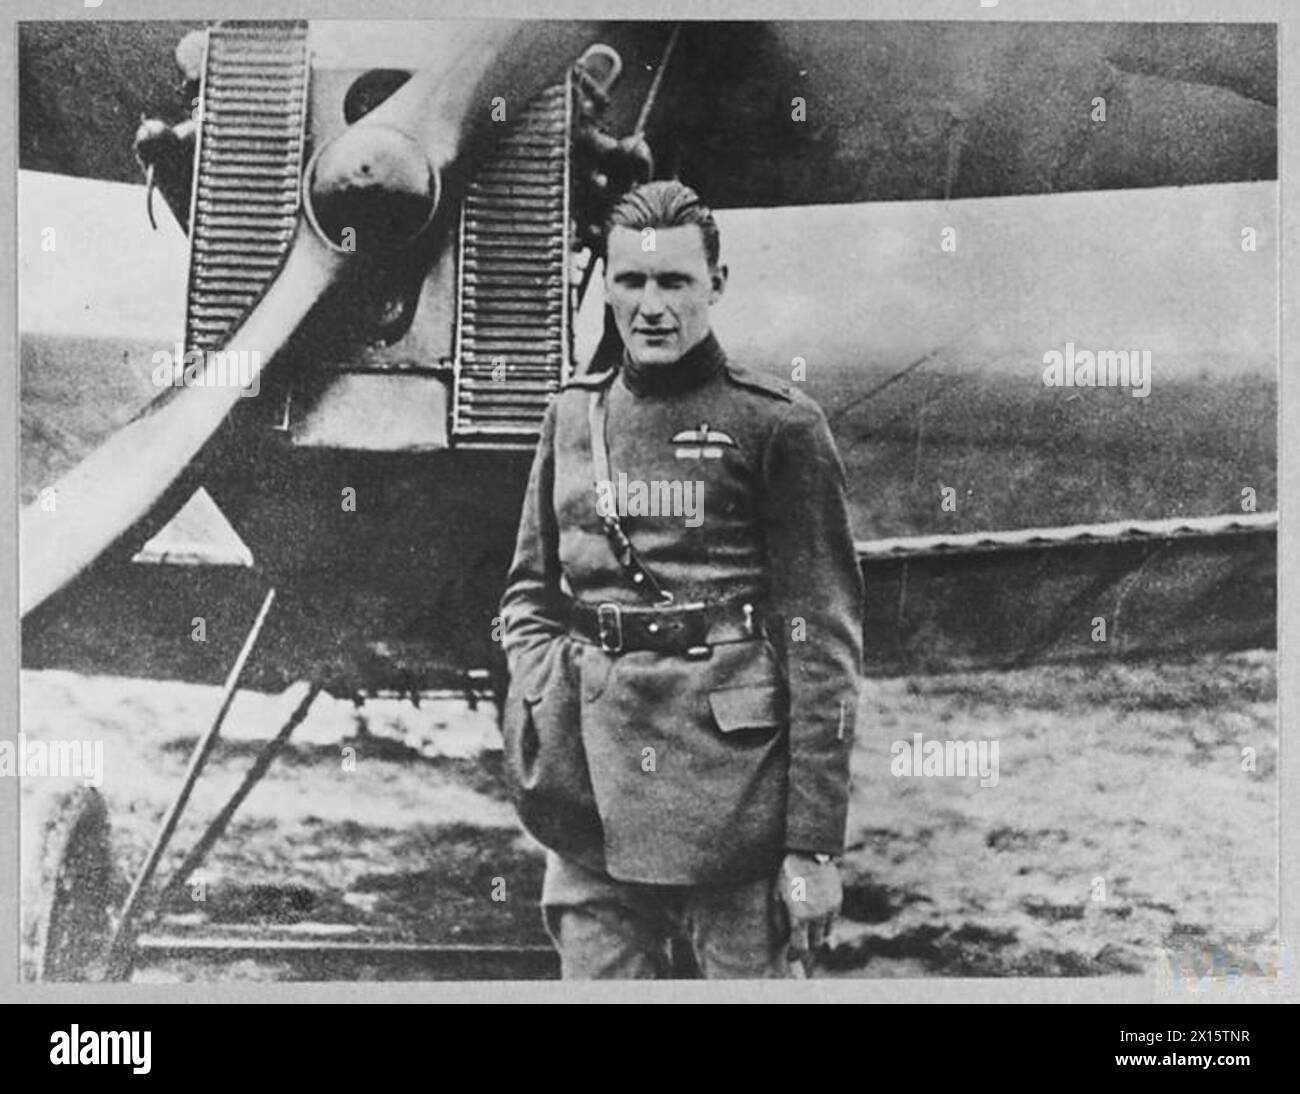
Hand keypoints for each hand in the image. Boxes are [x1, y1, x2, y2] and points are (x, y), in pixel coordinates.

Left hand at [776, 852, 841, 974]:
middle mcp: (817, 918)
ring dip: (816, 935)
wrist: (808, 853)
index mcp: (800, 918)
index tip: (791, 956)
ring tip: (806, 929)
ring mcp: (830, 910)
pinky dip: (824, 923)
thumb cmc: (787, 874)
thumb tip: (783, 936)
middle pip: (814, 944)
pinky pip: (832, 920)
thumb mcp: (776, 895)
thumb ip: (779, 919)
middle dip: (806, 946)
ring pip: (825, 934)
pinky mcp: (837, 902)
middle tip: (798, 942)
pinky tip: (815, 915)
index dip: (795, 955)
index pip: (800, 948)